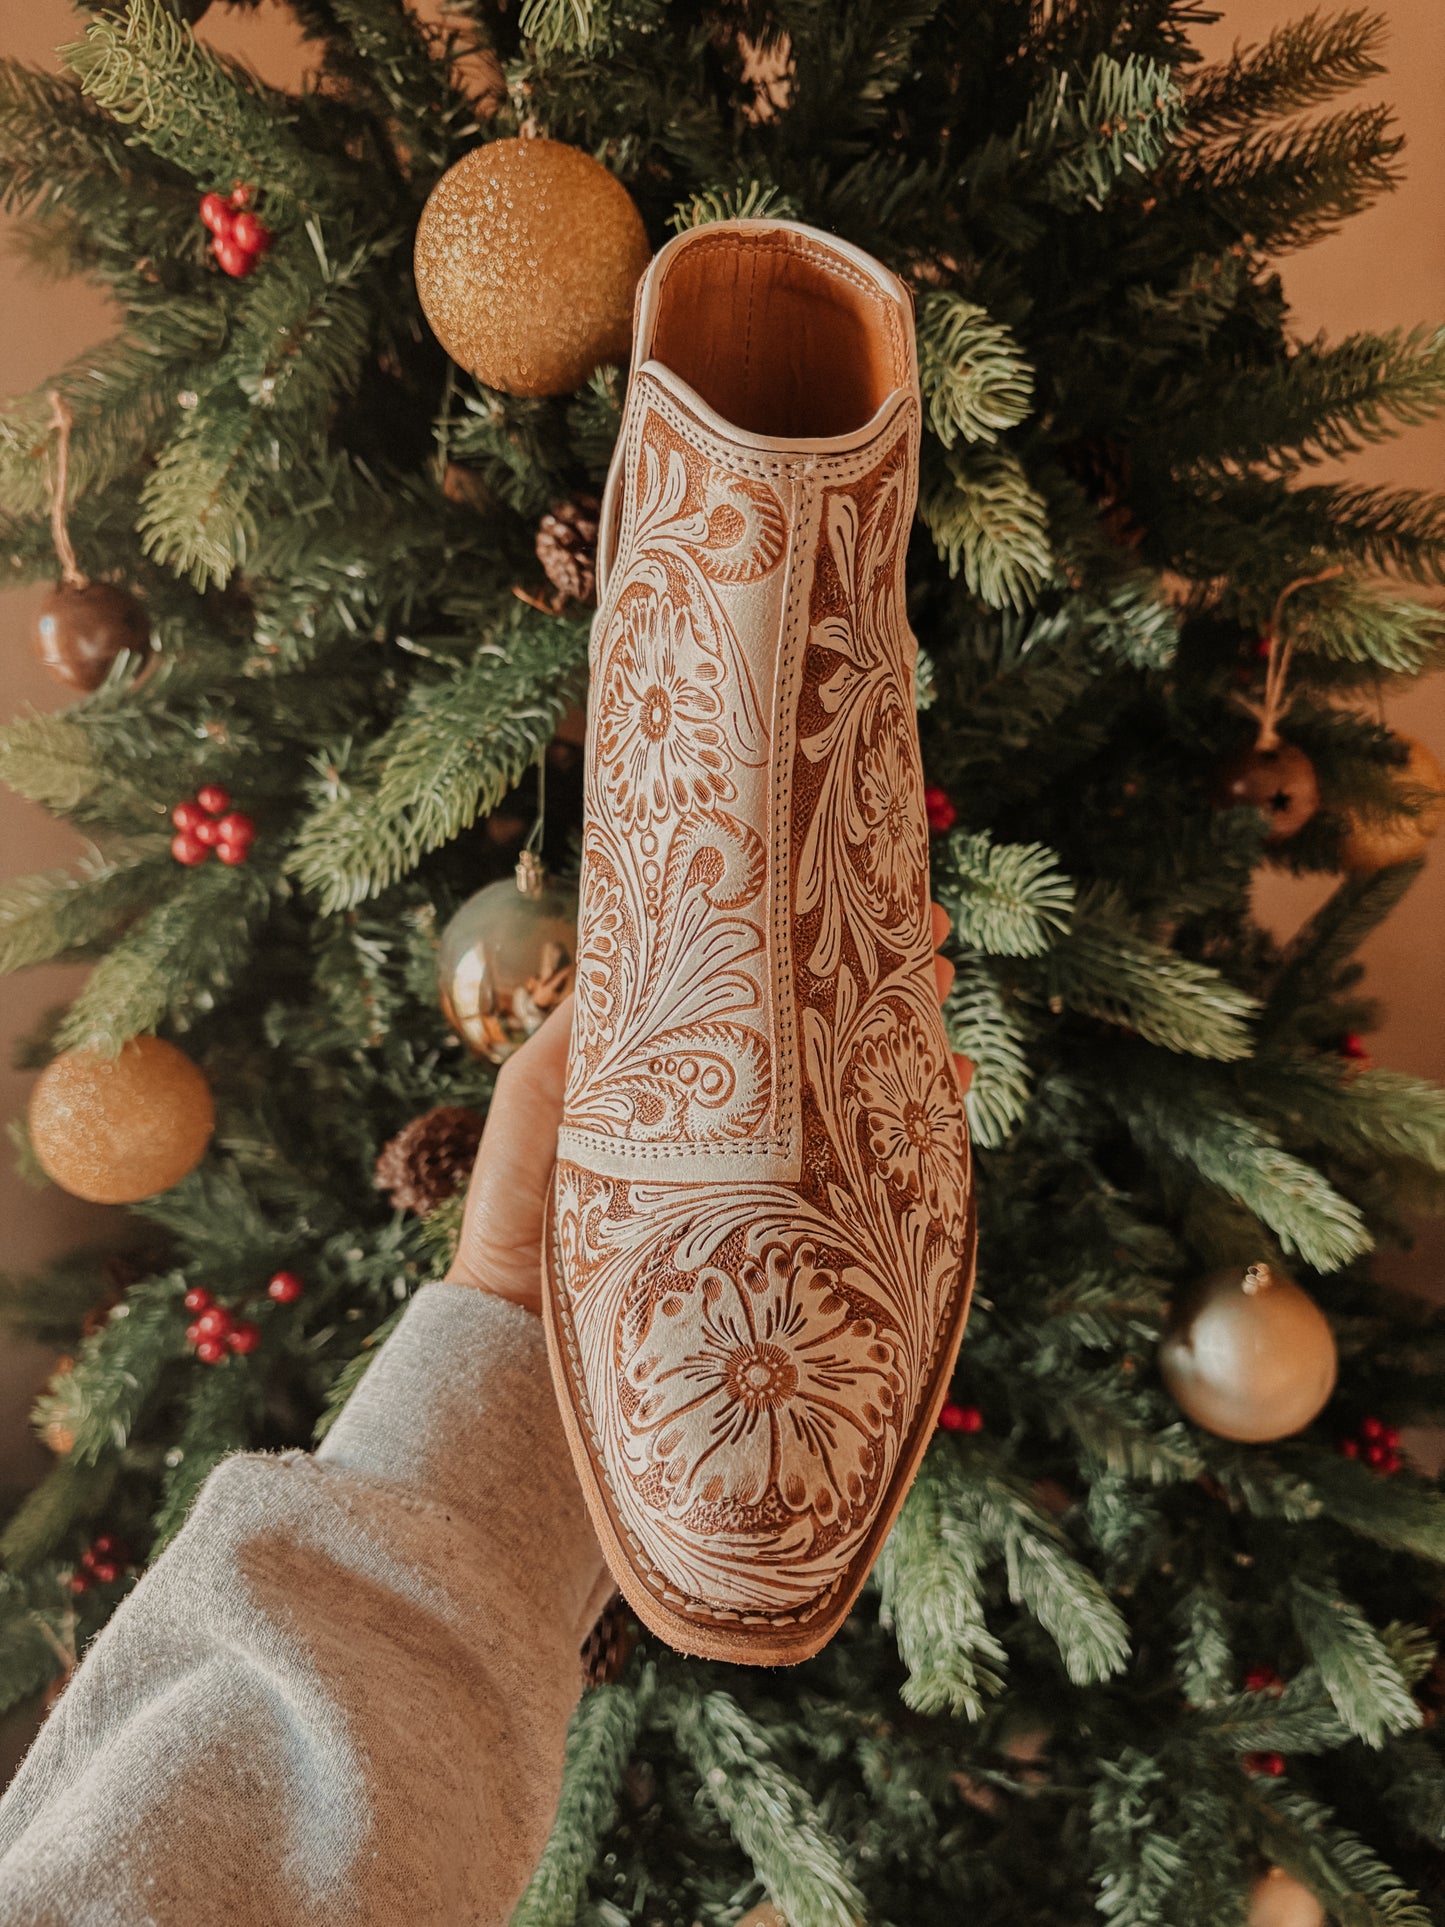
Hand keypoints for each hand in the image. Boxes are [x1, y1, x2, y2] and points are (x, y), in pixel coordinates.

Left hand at [445, 908, 972, 1313]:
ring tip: (943, 1004)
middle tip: (928, 945)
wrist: (525, 1344)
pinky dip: (918, 1135)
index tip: (853, 896)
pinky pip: (871, 1179)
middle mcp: (734, 1128)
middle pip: (823, 1039)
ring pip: (858, 1098)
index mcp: (680, 1083)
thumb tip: (631, 940)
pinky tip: (946, 1096)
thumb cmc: (517, 1216)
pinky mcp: (793, 1238)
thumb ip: (580, 1030)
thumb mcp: (539, 1100)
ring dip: (910, 1045)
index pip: (762, 1003)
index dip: (807, 949)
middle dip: (880, 984)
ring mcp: (769, 1182)